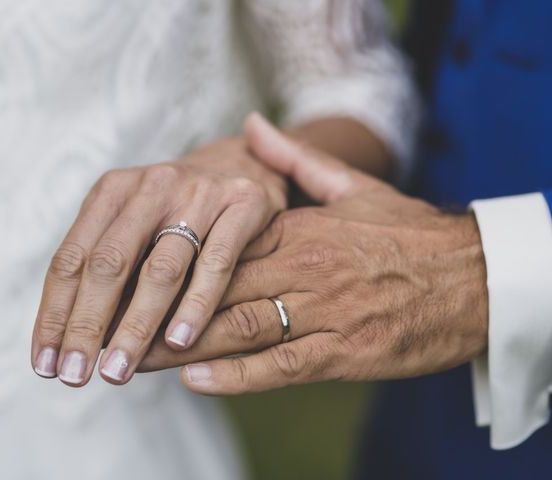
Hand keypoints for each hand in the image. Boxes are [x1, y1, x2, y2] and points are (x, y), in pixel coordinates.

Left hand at [31, 135, 286, 385]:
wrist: (243, 164)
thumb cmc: (179, 211)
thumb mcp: (135, 224)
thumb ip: (109, 269)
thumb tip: (76, 341)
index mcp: (112, 191)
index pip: (71, 259)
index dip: (53, 314)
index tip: (45, 364)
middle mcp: (151, 186)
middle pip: (108, 264)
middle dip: (87, 326)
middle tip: (75, 377)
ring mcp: (198, 193)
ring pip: (161, 269)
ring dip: (136, 326)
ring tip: (118, 371)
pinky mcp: (243, 204)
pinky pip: (216, 263)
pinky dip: (195, 305)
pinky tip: (178, 342)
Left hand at [140, 115, 488, 393]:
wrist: (473, 278)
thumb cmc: (408, 233)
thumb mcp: (354, 187)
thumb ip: (296, 159)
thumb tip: (252, 123)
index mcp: (298, 231)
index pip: (218, 246)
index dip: (168, 262)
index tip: (126, 273)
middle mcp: (303, 271)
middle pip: (215, 292)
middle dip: (158, 311)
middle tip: (109, 326)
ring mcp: (322, 315)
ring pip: (238, 331)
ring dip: (181, 346)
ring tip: (133, 358)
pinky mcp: (343, 354)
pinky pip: (279, 366)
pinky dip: (234, 375)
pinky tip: (194, 379)